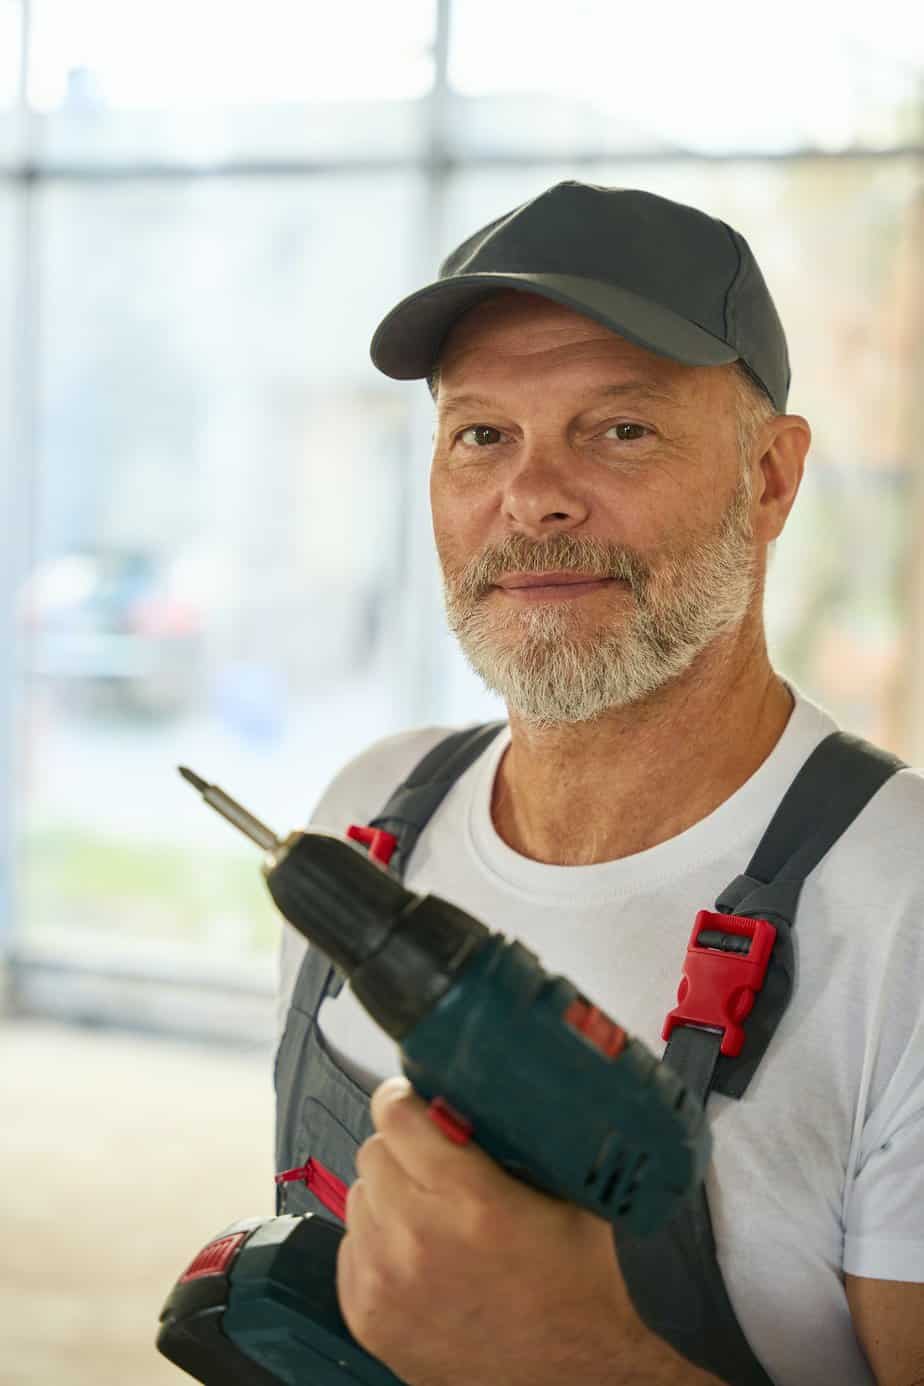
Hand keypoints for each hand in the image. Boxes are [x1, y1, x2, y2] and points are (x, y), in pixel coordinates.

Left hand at [336, 1076, 719, 1385]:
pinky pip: (351, 1243)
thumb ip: (523, 1133)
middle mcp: (419, 1238)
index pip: (396, 1113)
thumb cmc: (577, 1285)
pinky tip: (418, 1253)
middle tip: (435, 1164)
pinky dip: (378, 1241)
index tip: (416, 1101)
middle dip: (404, 1149)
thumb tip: (483, 1085)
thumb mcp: (567, 1190)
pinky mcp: (367, 1315)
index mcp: (472, 1199)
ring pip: (359, 1195)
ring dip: (389, 1195)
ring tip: (432, 1214)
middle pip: (373, 1150)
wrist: (572, 1374)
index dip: (407, 1099)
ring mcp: (386, 1280)